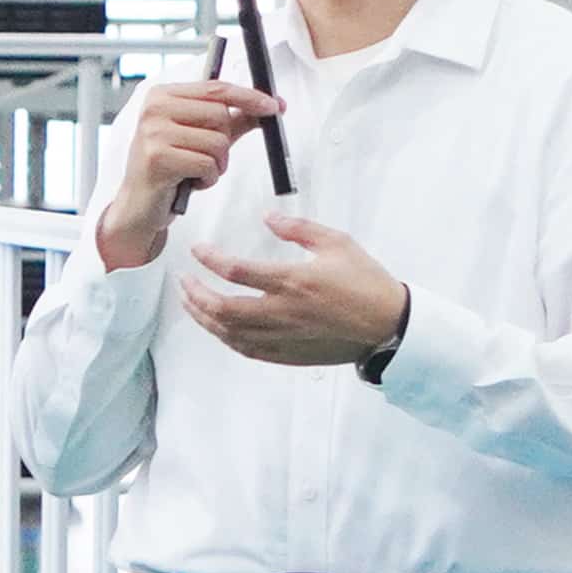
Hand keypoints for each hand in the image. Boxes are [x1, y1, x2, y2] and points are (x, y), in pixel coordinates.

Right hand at [92, 78, 282, 270]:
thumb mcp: (203, 137)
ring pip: (217, 142)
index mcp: (163, 95)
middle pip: (220, 115)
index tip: (274, 105)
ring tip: (195, 171)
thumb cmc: (171, 168)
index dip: (248, 96)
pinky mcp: (157, 157)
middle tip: (206, 157)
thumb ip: (234, 119)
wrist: (139, 204)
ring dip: (217, 164)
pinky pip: (207, 164)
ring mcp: (153, 132)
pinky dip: (208, 179)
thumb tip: (271, 105)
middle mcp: (154, 108)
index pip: (216, 88)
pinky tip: (190, 182)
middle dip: (224, 142)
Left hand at [182, 214, 411, 368]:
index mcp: (293, 282)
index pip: (236, 271)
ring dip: (203, 317)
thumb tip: (267, 217)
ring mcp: (283, 337)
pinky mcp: (287, 354)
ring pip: (228, 332)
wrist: (388, 326)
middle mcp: (282, 313)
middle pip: (222, 308)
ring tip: (190, 302)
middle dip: (195, 294)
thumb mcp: (338, 243)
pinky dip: (224, 337)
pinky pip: (245, 349)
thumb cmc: (366, 283)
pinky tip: (216, 326)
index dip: (209, 259)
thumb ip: (299, 228)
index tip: (198, 250)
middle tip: (183, 280)